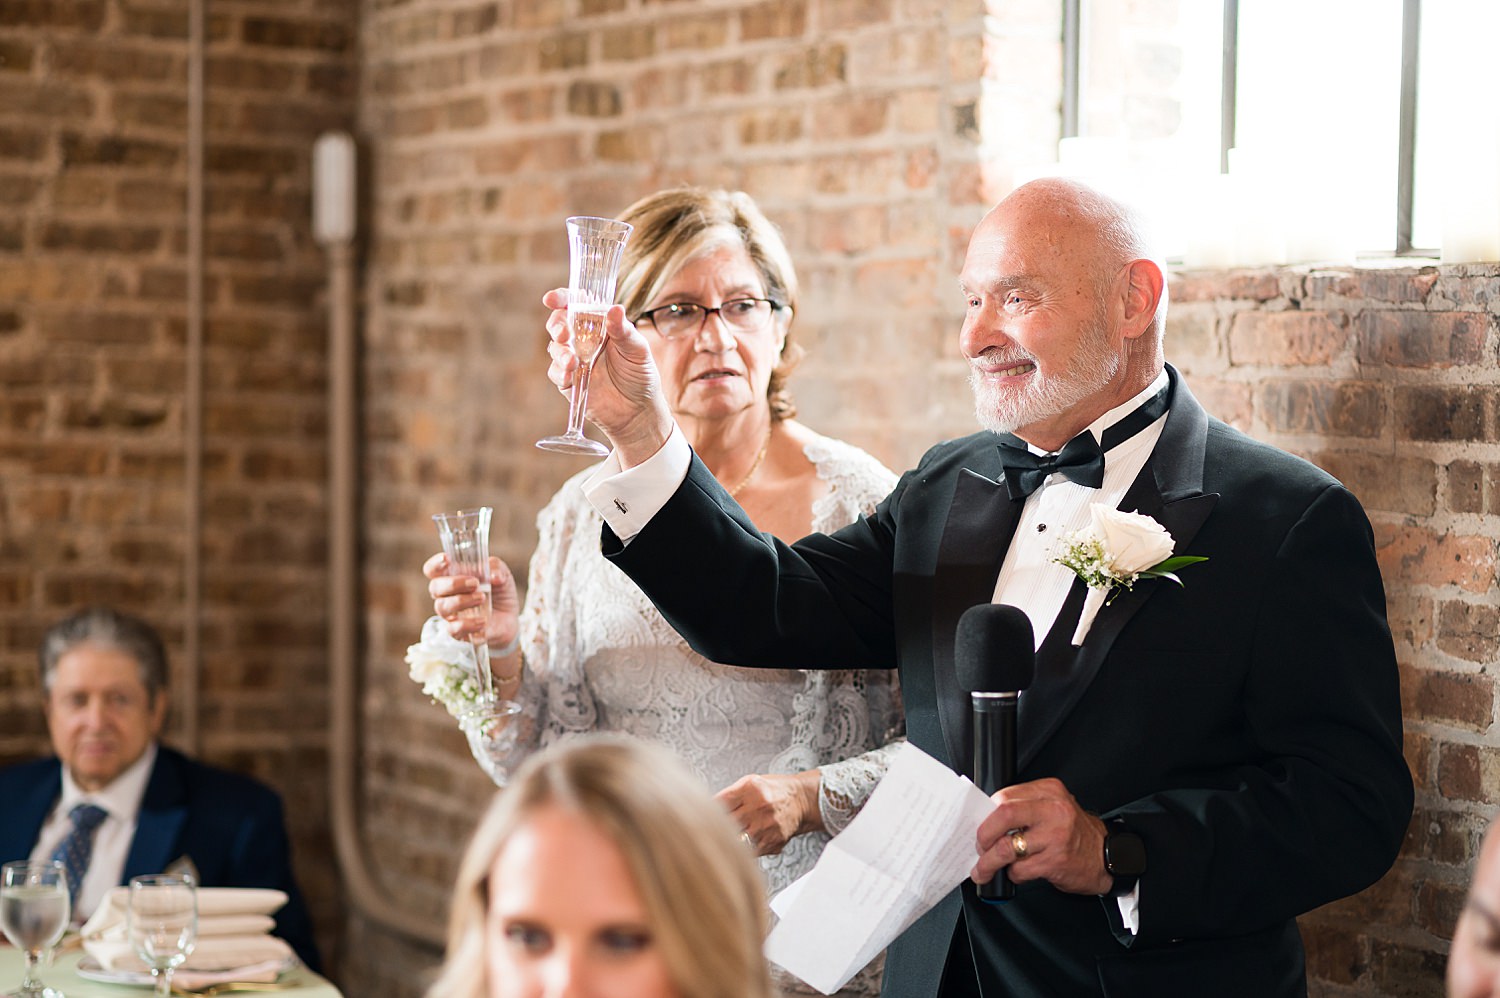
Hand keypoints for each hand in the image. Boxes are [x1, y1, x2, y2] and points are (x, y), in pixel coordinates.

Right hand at [423, 553, 520, 649]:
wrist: (510, 618)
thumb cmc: (499, 591)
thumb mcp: (503, 575)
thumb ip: (497, 568)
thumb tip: (494, 576)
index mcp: (452, 576)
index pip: (432, 569)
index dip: (435, 564)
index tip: (447, 559)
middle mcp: (446, 595)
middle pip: (435, 587)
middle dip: (453, 583)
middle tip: (475, 583)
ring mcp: (451, 614)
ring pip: (442, 607)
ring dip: (462, 601)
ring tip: (482, 598)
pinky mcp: (458, 632)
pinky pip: (453, 629)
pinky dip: (468, 624)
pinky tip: (483, 621)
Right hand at [543, 289, 673, 466]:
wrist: (638, 410)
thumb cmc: (640, 374)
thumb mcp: (637, 349)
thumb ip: (623, 330)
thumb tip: (614, 309)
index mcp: (599, 323)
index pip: (576, 304)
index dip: (562, 298)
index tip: (552, 299)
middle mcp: (582, 339)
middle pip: (559, 323)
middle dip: (557, 325)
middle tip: (565, 334)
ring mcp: (573, 359)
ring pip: (555, 347)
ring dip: (559, 352)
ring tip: (572, 361)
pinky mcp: (568, 381)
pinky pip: (555, 372)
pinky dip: (559, 372)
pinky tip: (569, 375)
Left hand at [717, 769, 822, 856]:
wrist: (800, 799)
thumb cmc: (774, 790)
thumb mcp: (750, 782)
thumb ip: (730, 795)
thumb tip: (708, 809)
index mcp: (750, 788)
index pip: (720, 803)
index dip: (709, 812)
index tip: (703, 817)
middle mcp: (759, 805)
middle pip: (727, 823)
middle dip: (717, 828)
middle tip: (711, 831)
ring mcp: (766, 824)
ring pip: (737, 840)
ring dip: (729, 842)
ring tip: (727, 840)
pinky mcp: (773, 840)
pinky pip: (751, 851)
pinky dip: (743, 851)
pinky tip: (742, 844)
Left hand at [972, 777, 1111, 895]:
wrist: (1107, 857)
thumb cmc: (1074, 833)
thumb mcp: (1053, 809)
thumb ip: (1025, 809)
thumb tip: (986, 821)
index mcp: (1049, 791)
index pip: (1005, 796)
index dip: (985, 814)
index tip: (978, 827)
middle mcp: (1053, 810)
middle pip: (1002, 815)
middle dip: (982, 834)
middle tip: (978, 847)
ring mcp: (1055, 836)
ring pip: (1006, 848)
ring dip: (989, 862)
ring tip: (983, 870)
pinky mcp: (1055, 861)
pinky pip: (1020, 869)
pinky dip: (1012, 874)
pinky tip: (1017, 873)